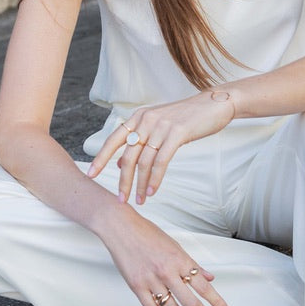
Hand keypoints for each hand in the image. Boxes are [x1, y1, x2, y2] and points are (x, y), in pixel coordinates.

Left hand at [87, 90, 234, 203]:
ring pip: (144, 162)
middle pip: (128, 156)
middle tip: (120, 199)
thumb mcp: (159, 126)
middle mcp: (146, 120)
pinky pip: (161, 161)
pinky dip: (155, 179)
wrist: (213, 105)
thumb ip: (141, 141)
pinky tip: (152, 191)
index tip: (90, 175)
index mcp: (138, 117)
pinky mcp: (177, 133)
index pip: (114, 140)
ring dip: (140, 184)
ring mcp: (161, 126)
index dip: (101, 158)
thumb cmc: (187, 118)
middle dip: (123, 181)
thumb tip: (122, 162)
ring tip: (139, 200)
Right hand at [105, 207, 229, 305]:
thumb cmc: (147, 233)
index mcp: (180, 260)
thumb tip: (209, 277)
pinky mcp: (137, 286)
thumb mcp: (175, 245)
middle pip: (190, 302)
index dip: (216, 301)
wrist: (121, 228)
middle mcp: (167, 272)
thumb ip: (192, 264)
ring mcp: (151, 280)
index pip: (203, 286)